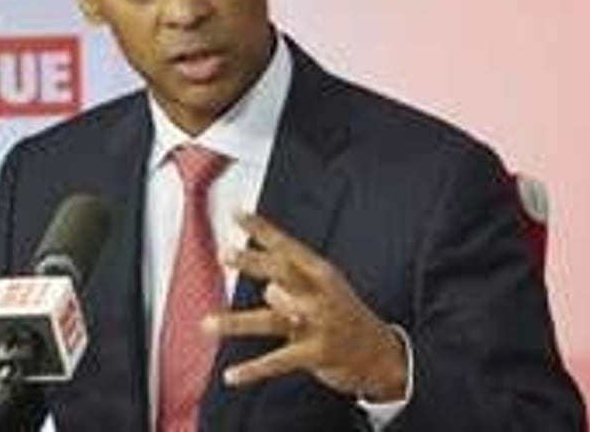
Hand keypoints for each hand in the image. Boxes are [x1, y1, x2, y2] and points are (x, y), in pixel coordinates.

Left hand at [204, 212, 407, 401]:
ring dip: (236, 322)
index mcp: (320, 273)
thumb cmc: (345, 315)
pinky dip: (252, 370)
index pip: (287, 246)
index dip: (262, 229)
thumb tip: (264, 285)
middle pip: (281, 273)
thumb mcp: (325, 290)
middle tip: (224, 254)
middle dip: (253, 262)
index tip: (237, 213)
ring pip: (270, 320)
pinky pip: (277, 361)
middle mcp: (318, 294)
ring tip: (207, 323)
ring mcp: (317, 324)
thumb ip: (292, 284)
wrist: (382, 354)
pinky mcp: (315, 354)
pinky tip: (230, 375)